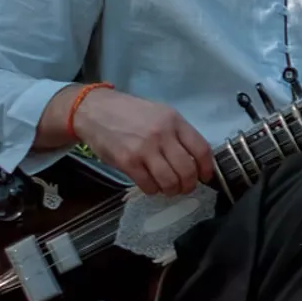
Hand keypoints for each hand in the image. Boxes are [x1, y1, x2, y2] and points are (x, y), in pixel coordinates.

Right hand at [67, 88, 215, 194]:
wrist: (94, 110)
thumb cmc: (130, 113)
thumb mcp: (160, 113)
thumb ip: (177, 133)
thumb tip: (194, 159)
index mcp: (174, 120)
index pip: (201, 149)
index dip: (207, 168)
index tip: (205, 177)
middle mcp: (162, 134)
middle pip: (187, 169)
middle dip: (189, 184)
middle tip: (185, 187)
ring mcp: (144, 149)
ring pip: (169, 181)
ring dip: (172, 190)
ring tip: (169, 189)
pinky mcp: (128, 162)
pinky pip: (148, 185)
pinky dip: (153, 190)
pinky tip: (151, 185)